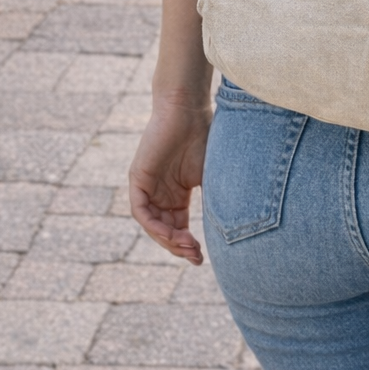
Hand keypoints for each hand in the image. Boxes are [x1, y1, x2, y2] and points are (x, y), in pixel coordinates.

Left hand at [129, 98, 210, 265]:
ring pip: (152, 225)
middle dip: (179, 247)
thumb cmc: (206, 137)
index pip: (178, 227)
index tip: (202, 259)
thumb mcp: (213, 178)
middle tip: (196, 257)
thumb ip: (216, 203)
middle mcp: (161, 193)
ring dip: (168, 240)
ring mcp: (148, 187)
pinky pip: (141, 211)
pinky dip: (154, 226)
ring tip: (187, 248)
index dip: (188, 245)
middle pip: (165, 230)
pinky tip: (170, 234)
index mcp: (178, 193)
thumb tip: (230, 234)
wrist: (189, 110)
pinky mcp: (138, 179)